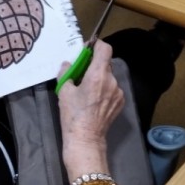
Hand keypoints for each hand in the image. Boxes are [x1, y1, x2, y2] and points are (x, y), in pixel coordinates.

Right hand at [57, 39, 124, 184]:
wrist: (86, 139)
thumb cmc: (73, 115)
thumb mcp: (64, 92)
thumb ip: (66, 73)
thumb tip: (68, 64)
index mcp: (98, 75)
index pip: (105, 49)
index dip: (96, 46)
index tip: (88, 50)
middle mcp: (111, 81)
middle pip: (106, 63)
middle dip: (94, 65)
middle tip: (82, 73)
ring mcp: (118, 92)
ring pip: (109, 77)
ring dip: (99, 78)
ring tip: (87, 91)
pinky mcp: (120, 102)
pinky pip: (113, 89)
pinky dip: (105, 89)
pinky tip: (95, 101)